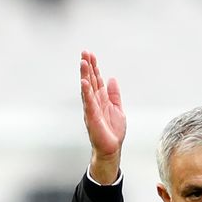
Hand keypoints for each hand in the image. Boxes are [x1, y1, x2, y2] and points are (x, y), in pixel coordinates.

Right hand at [80, 51, 125, 183]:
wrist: (112, 148)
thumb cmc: (113, 131)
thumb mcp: (117, 109)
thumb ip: (114, 95)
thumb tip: (112, 79)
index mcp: (101, 99)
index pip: (96, 80)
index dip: (94, 68)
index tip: (91, 54)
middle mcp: (94, 102)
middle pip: (90, 81)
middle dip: (88, 67)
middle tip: (84, 53)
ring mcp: (92, 109)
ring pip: (87, 89)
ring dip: (85, 76)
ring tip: (83, 63)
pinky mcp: (92, 118)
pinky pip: (89, 103)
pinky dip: (87, 92)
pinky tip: (84, 82)